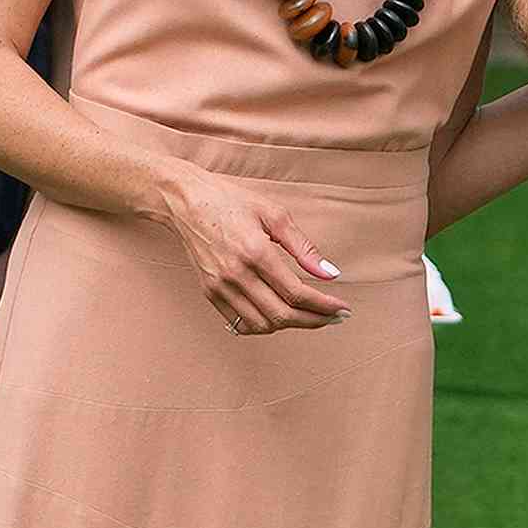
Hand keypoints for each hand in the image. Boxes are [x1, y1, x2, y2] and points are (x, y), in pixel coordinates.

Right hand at [164, 166, 347, 334]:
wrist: (185, 202)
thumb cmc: (231, 202)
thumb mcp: (274, 214)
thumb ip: (304, 247)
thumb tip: (330, 274)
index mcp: (255, 252)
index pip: (297, 293)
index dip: (324, 305)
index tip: (342, 308)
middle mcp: (236, 275)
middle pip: (281, 315)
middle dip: (314, 321)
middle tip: (334, 318)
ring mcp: (220, 287)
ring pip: (261, 325)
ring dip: (290, 325)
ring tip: (309, 315)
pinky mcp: (209, 292)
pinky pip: (240, 323)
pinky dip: (263, 325)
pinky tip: (279, 315)